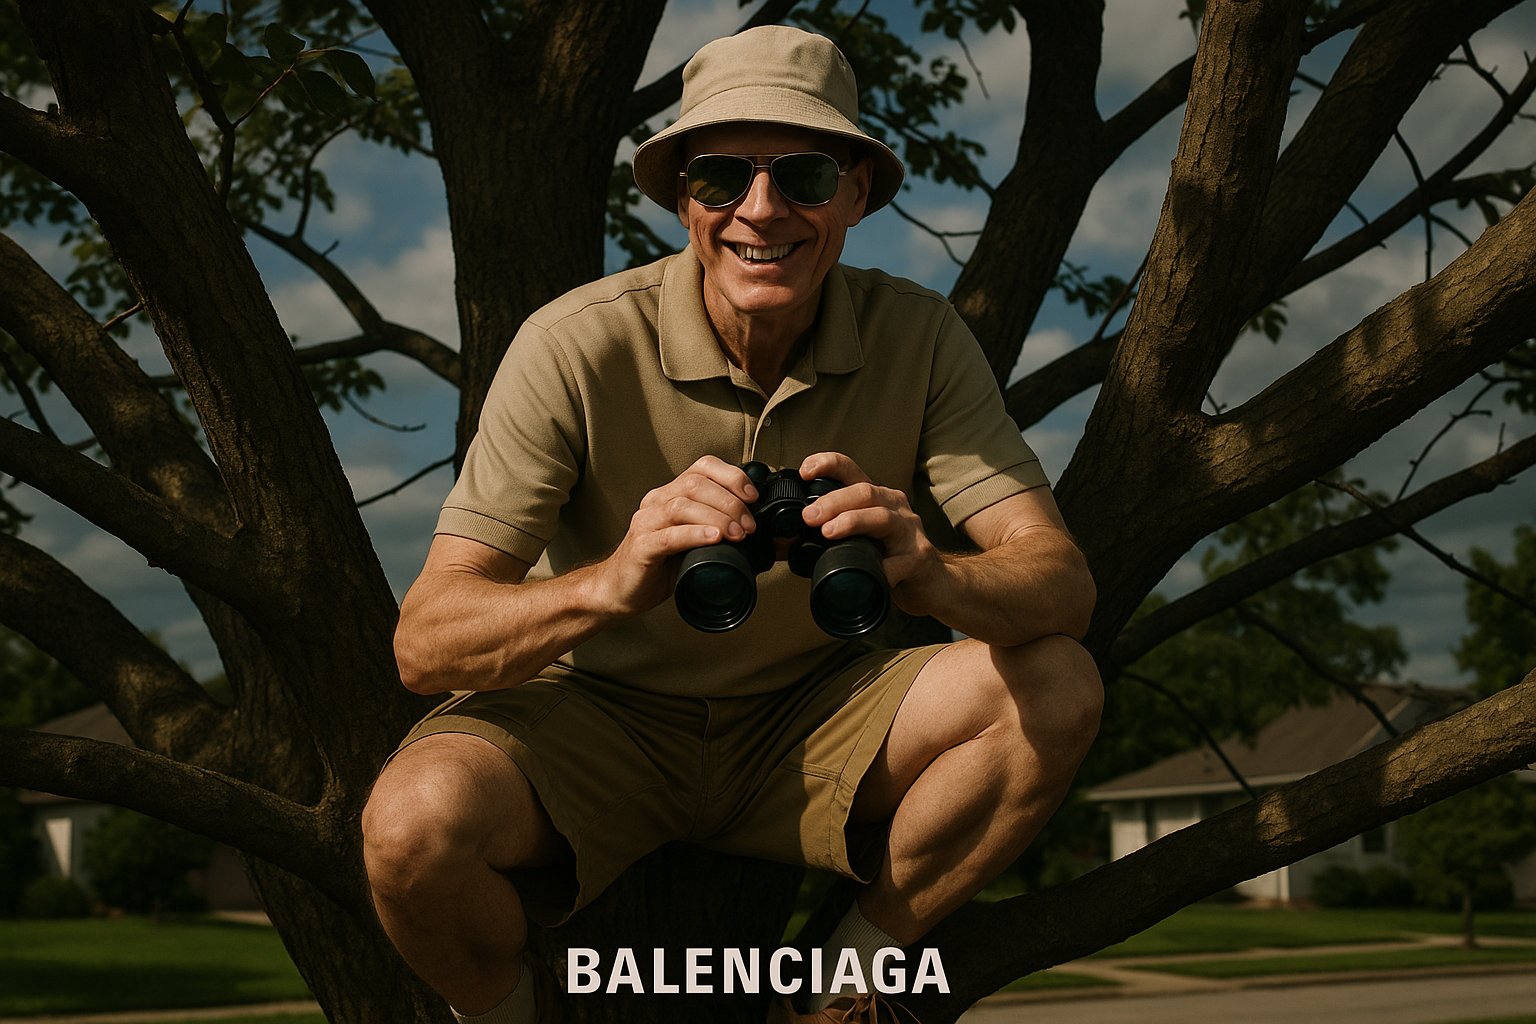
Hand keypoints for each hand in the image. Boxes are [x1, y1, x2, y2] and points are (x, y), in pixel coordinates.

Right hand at [595, 456, 757, 616]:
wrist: (618, 591)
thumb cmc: (657, 566)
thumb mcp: (691, 540)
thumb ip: (713, 527)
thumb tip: (752, 528)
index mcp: (670, 495)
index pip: (702, 467)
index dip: (731, 476)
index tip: (753, 497)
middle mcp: (656, 502)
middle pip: (696, 484)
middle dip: (731, 503)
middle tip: (749, 526)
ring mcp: (646, 523)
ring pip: (683, 505)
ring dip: (718, 518)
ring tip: (738, 534)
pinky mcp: (640, 547)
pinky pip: (669, 535)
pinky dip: (695, 534)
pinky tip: (714, 539)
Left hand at [797, 452, 946, 616]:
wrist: (934, 584)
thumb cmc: (890, 558)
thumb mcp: (862, 538)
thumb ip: (836, 531)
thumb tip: (791, 538)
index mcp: (877, 497)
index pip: (851, 470)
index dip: (828, 464)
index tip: (804, 471)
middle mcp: (895, 506)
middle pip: (865, 491)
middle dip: (833, 501)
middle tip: (808, 516)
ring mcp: (910, 530)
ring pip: (881, 517)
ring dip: (852, 522)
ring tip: (828, 533)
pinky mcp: (920, 557)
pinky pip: (899, 561)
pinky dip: (882, 568)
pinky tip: (871, 574)